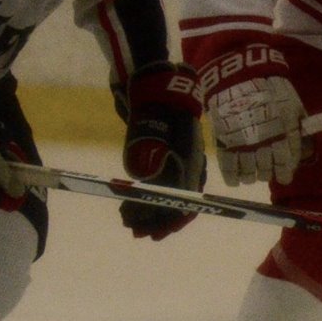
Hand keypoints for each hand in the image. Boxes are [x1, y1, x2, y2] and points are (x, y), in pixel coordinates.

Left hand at [118, 62, 205, 238]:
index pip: (184, 204)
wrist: (155, 87)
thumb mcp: (151, 148)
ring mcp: (178, 161)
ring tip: (131, 220)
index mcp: (190, 169)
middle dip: (158, 220)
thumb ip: (148, 176)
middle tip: (140, 233)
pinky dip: (146, 195)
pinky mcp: (165, 154)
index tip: (152, 233)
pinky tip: (131, 201)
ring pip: (168, 194)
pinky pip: (160, 182)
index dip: (168, 221)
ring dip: (150, 211)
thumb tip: (142, 203)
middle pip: (177, 202)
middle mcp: (188, 168)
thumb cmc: (157, 115)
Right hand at [199, 44, 303, 185]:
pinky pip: (229, 169)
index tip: (284, 175)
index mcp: (284, 136)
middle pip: (268, 171)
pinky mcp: (225, 143)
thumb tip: (306, 147)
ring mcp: (244, 146)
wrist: (239, 77)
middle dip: (268, 172)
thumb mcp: (293, 107)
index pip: (287, 164)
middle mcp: (266, 145)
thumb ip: (299, 128)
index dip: (285, 173)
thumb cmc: (271, 89)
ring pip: (250, 174)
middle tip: (266, 169)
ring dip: (253, 176)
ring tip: (252, 173)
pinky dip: (234, 178)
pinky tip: (236, 180)